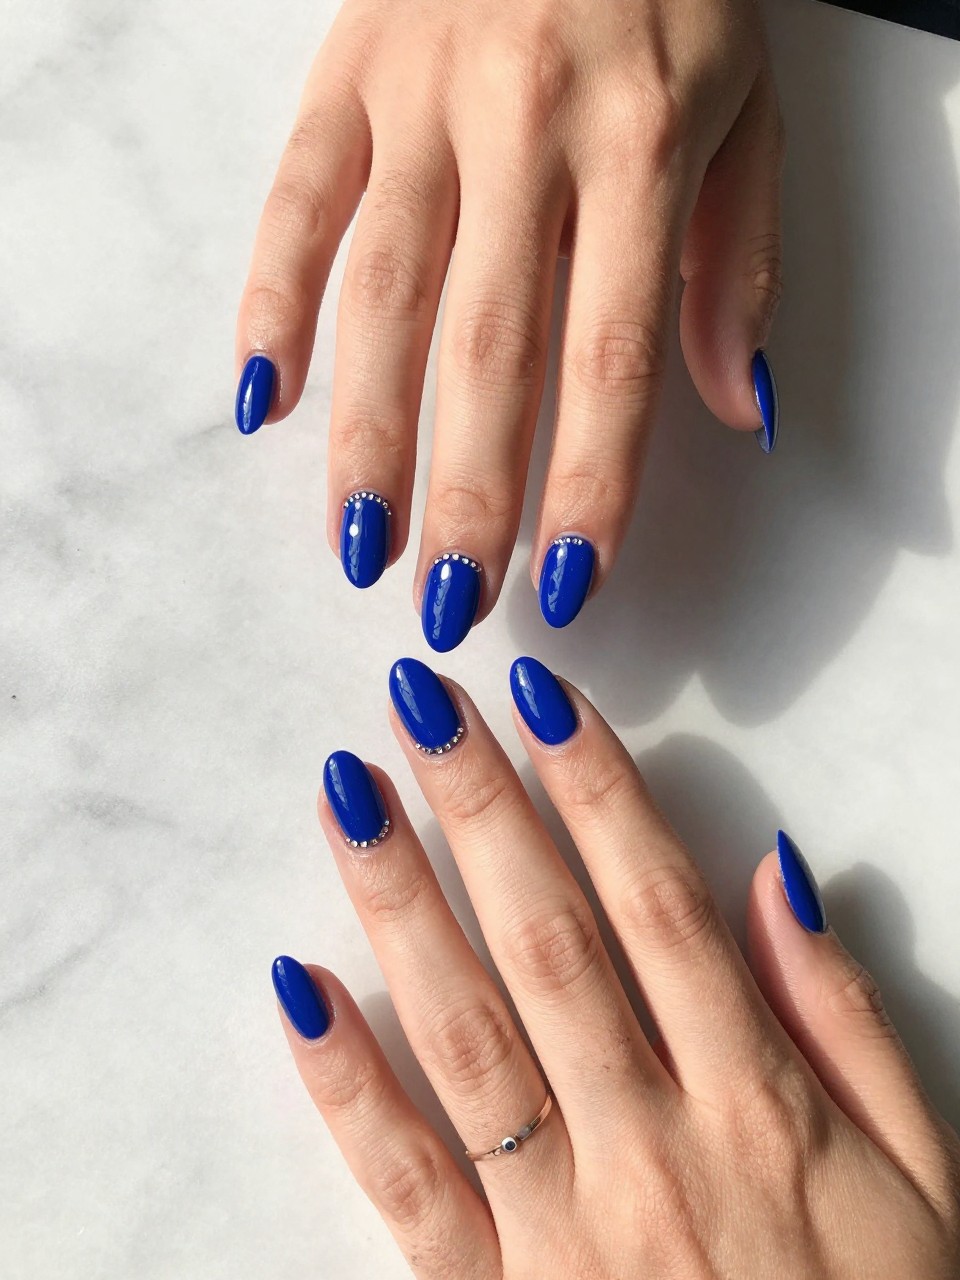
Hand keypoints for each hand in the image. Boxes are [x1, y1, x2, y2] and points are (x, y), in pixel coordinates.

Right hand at [236, 0, 783, 646]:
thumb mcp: (748, 113)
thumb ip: (737, 267)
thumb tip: (734, 410)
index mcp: (641, 144)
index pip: (612, 356)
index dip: (592, 483)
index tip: (573, 582)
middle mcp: (525, 126)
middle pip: (487, 349)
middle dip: (467, 493)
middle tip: (448, 602)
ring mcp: (421, 99)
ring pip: (382, 297)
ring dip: (366, 435)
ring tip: (360, 545)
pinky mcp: (347, 77)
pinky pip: (296, 204)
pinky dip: (270, 302)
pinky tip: (264, 400)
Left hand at [271, 657, 959, 1277]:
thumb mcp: (920, 1175)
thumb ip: (844, 1018)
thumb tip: (774, 870)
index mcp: (756, 1103)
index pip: (659, 905)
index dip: (599, 788)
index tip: (543, 696)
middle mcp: (650, 1144)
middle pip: (549, 940)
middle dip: (481, 806)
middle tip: (422, 699)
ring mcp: (558, 1227)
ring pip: (466, 1031)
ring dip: (400, 900)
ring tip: (347, 791)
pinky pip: (405, 1180)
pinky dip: (347, 1081)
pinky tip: (298, 984)